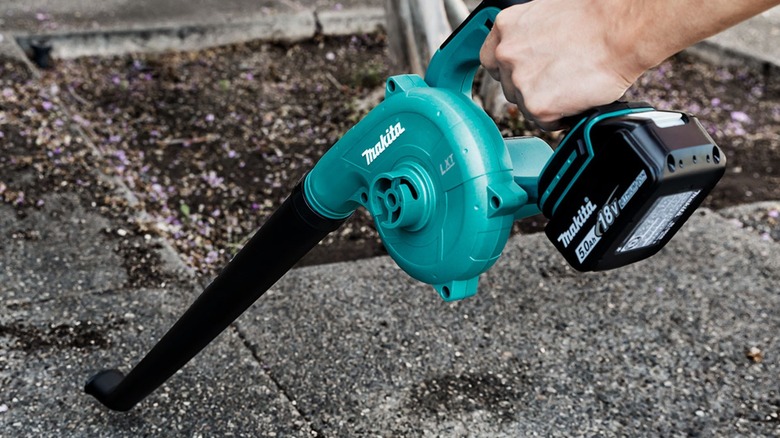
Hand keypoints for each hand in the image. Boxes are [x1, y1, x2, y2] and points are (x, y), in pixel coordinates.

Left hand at [479, 0, 643, 129]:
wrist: (622, 29)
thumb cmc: (596, 19)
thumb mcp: (546, 16)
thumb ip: (528, 38)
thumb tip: (529, 54)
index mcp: (506, 27)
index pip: (491, 60)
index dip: (510, 70)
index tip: (524, 73)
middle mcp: (506, 54)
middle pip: (508, 86)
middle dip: (530, 87)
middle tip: (557, 80)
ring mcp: (519, 81)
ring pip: (525, 107)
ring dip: (545, 103)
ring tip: (571, 87)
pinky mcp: (537, 106)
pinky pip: (544, 123)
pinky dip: (560, 117)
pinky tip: (576, 100)